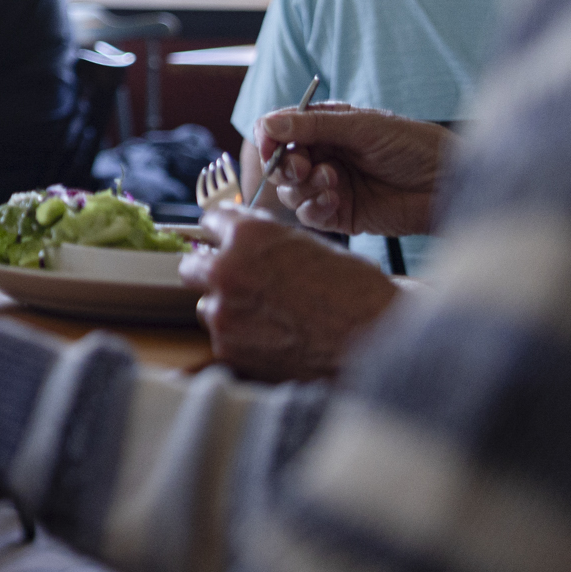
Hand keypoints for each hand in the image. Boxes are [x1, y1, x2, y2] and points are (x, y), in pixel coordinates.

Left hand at [180, 209, 400, 381]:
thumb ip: (270, 242)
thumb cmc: (357, 293)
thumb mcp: (312, 247)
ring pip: (208, 307)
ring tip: (267, 321)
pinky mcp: (227, 349)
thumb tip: (246, 242)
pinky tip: (273, 343)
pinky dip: (241, 342)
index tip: (224, 242)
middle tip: (238, 284)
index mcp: (248, 235)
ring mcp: (223, 312)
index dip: (223, 233)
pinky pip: (223, 340)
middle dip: (213, 272)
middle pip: (193, 265)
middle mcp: (226, 269)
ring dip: (228, 311)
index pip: (211, 222)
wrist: (377, 344)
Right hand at [253, 105, 449, 237]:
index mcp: (326, 127)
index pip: (280, 130)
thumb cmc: (413, 145)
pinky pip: (310, 215)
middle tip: (303, 168)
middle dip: (285, 166)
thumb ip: (313, 126)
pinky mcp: (341, 215)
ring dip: (303, 188)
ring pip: (291, 191)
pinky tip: (335, 201)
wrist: (450, 184)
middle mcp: (324, 156)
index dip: (269, 138)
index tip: (270, 146)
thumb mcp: (362, 128)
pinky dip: (314, 209)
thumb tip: (266, 124)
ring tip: (331, 182)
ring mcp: (331, 186)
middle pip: (280, 163)